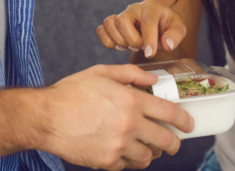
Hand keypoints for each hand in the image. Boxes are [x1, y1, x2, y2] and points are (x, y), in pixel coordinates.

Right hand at [38, 64, 193, 170]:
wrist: (46, 118)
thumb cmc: (71, 92)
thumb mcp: (101, 73)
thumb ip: (130, 74)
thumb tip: (152, 79)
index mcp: (131, 102)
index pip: (170, 114)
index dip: (185, 120)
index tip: (189, 125)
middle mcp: (129, 126)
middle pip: (166, 141)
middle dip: (174, 143)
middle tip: (173, 142)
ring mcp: (118, 146)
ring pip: (148, 157)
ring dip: (151, 152)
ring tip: (146, 146)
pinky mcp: (107, 162)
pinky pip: (126, 165)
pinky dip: (127, 159)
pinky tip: (121, 150)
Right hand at [97, 0, 187, 58]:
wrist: (158, 25)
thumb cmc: (168, 26)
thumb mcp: (179, 29)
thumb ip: (175, 36)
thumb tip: (166, 44)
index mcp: (152, 7)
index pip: (147, 21)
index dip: (148, 39)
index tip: (150, 53)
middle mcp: (134, 8)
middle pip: (122, 21)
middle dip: (131, 40)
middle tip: (141, 46)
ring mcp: (122, 14)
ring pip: (109, 24)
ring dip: (119, 40)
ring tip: (131, 45)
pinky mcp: (113, 23)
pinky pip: (102, 30)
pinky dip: (108, 41)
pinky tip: (120, 46)